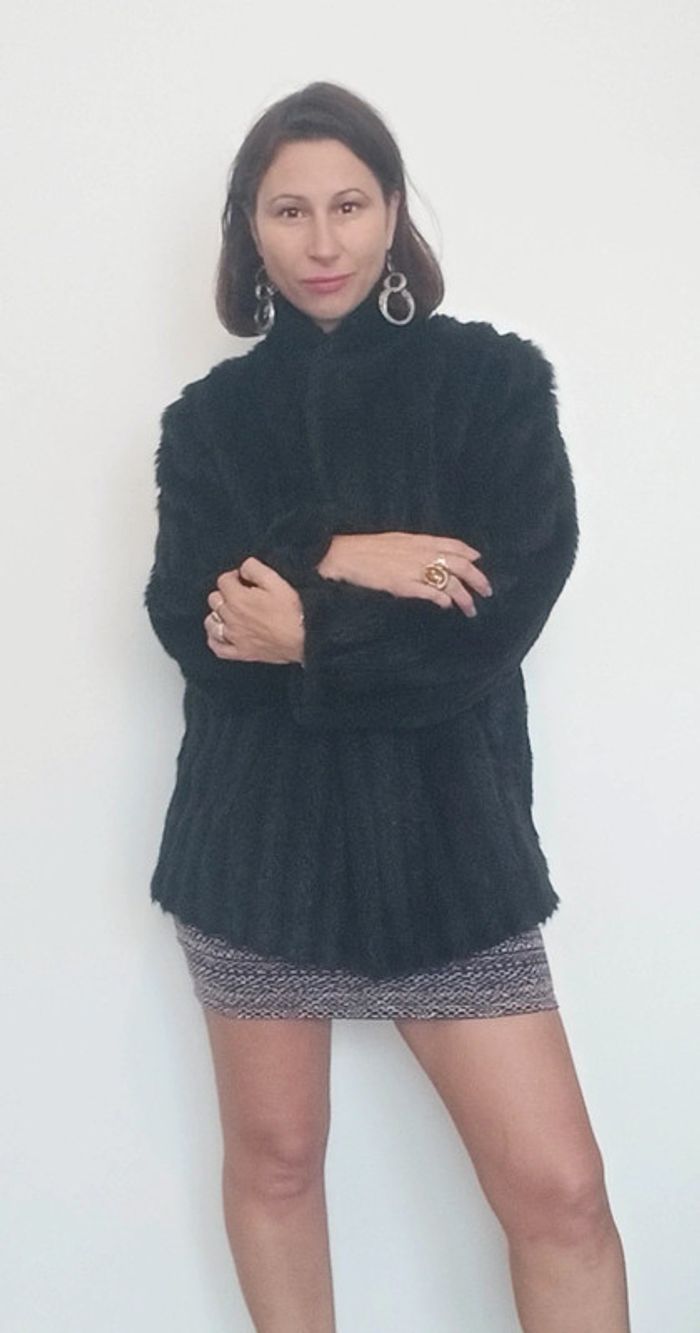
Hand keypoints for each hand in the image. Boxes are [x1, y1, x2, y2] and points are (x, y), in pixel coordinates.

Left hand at [204, 557, 304, 662]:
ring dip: (217, 615)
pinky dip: (215, 640)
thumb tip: (243, 569)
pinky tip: (221, 634)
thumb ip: (255, 569)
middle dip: (225, 593)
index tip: (245, 579)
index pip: (223, 580)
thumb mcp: (276, 580)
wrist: (306, 638)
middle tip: (242, 594)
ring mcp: (234, 637)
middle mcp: (231, 618)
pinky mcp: (241, 652)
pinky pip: (218, 648)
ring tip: (231, 612)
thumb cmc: (293, 610)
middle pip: (214, 600)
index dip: (234, 576)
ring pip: (211, 623)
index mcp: (238, 598)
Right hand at [317, 532, 492, 616]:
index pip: (453, 545)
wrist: (344, 555)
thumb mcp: (395, 541)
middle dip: (478, 579)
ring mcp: (413, 569)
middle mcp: (421, 553)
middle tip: (487, 592)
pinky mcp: (404, 585)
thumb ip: (415, 548)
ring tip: (471, 609)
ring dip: (464, 597)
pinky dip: (443, 599)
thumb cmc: (366, 549)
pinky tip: (447, 606)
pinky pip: (431, 593)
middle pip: (459, 565)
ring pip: (450, 582)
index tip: (479, 562)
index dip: (469, 553)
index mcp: (419, 540)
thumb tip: (430, 558)